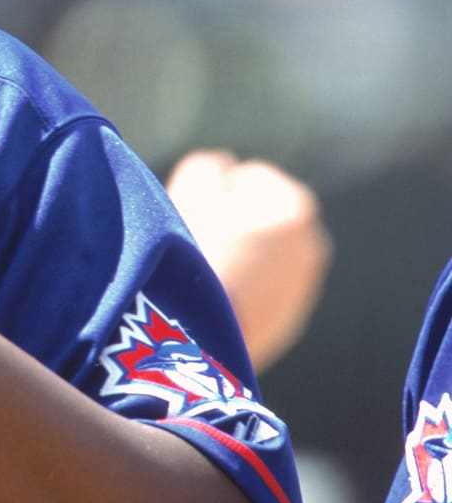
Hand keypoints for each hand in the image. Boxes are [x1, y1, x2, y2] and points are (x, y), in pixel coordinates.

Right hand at [165, 149, 331, 371]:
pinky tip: (216, 296)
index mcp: (294, 207)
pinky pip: (264, 288)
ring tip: (206, 271)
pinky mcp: (291, 318)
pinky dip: (245, 285)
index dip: (215, 190)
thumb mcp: (190, 191)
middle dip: (236, 221)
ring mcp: (304, 285)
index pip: (248, 178)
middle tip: (198, 239)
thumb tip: (222, 167)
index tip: (192, 211)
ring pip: (264, 254)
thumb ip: (209, 167)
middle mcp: (311, 244)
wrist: (202, 335)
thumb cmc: (194, 254)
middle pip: (263, 217)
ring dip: (242, 253)